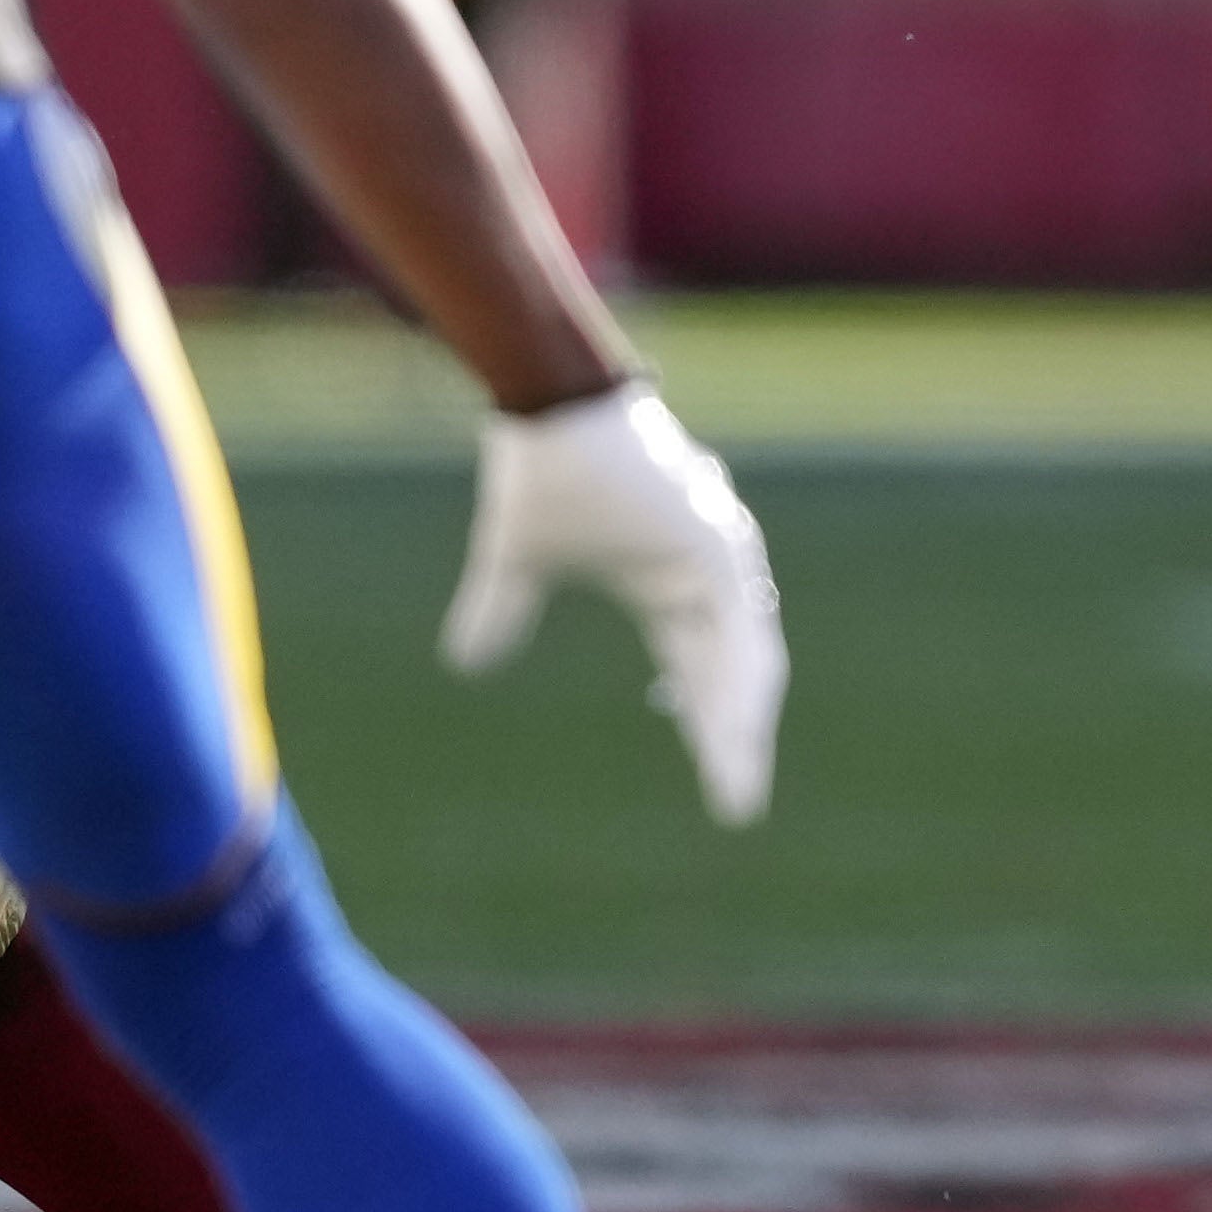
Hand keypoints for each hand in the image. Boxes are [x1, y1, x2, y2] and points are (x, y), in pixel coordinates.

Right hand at [444, 385, 787, 824]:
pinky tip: (741, 722)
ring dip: (741, 721)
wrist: (547, 404)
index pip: (699, 675)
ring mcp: (717, 556)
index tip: (721, 790)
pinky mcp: (712, 542)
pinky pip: (735, 623)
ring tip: (741, 780)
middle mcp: (705, 576)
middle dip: (735, 742)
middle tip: (740, 807)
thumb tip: (467, 663)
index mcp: (670, 586)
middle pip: (731, 676)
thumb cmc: (543, 470)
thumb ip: (500, 610)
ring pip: (744, 657)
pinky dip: (738, 674)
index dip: (709, 731)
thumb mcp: (514, 561)